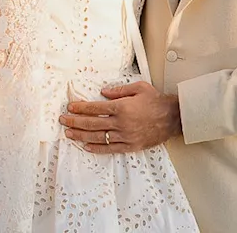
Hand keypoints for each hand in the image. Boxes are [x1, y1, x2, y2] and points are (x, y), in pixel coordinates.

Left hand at [58, 81, 181, 153]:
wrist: (173, 118)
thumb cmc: (156, 101)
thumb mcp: (139, 88)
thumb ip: (119, 90)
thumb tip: (103, 92)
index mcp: (122, 107)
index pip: (95, 108)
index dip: (80, 108)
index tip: (70, 107)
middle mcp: (121, 123)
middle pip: (92, 123)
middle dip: (75, 122)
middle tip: (63, 120)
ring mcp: (125, 136)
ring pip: (98, 137)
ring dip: (81, 136)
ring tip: (69, 134)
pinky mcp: (130, 146)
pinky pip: (110, 149)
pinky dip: (97, 148)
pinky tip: (86, 146)